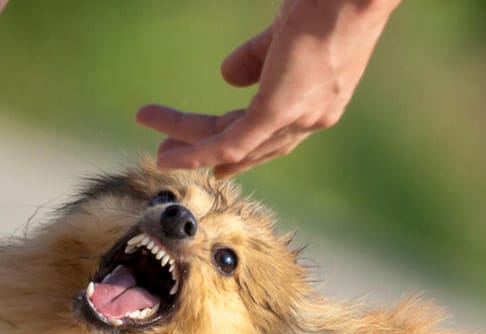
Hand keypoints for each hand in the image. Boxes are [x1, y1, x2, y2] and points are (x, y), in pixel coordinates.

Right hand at [135, 0, 398, 177]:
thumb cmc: (327, 2)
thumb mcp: (284, 33)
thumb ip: (257, 57)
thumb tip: (227, 76)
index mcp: (318, 99)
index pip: (274, 135)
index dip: (243, 151)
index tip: (217, 165)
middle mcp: (312, 117)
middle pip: (250, 144)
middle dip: (207, 152)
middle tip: (168, 156)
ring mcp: (298, 116)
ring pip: (234, 142)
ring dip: (191, 147)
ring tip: (159, 151)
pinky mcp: (280, 108)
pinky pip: (233, 140)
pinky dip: (199, 151)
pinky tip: (172, 156)